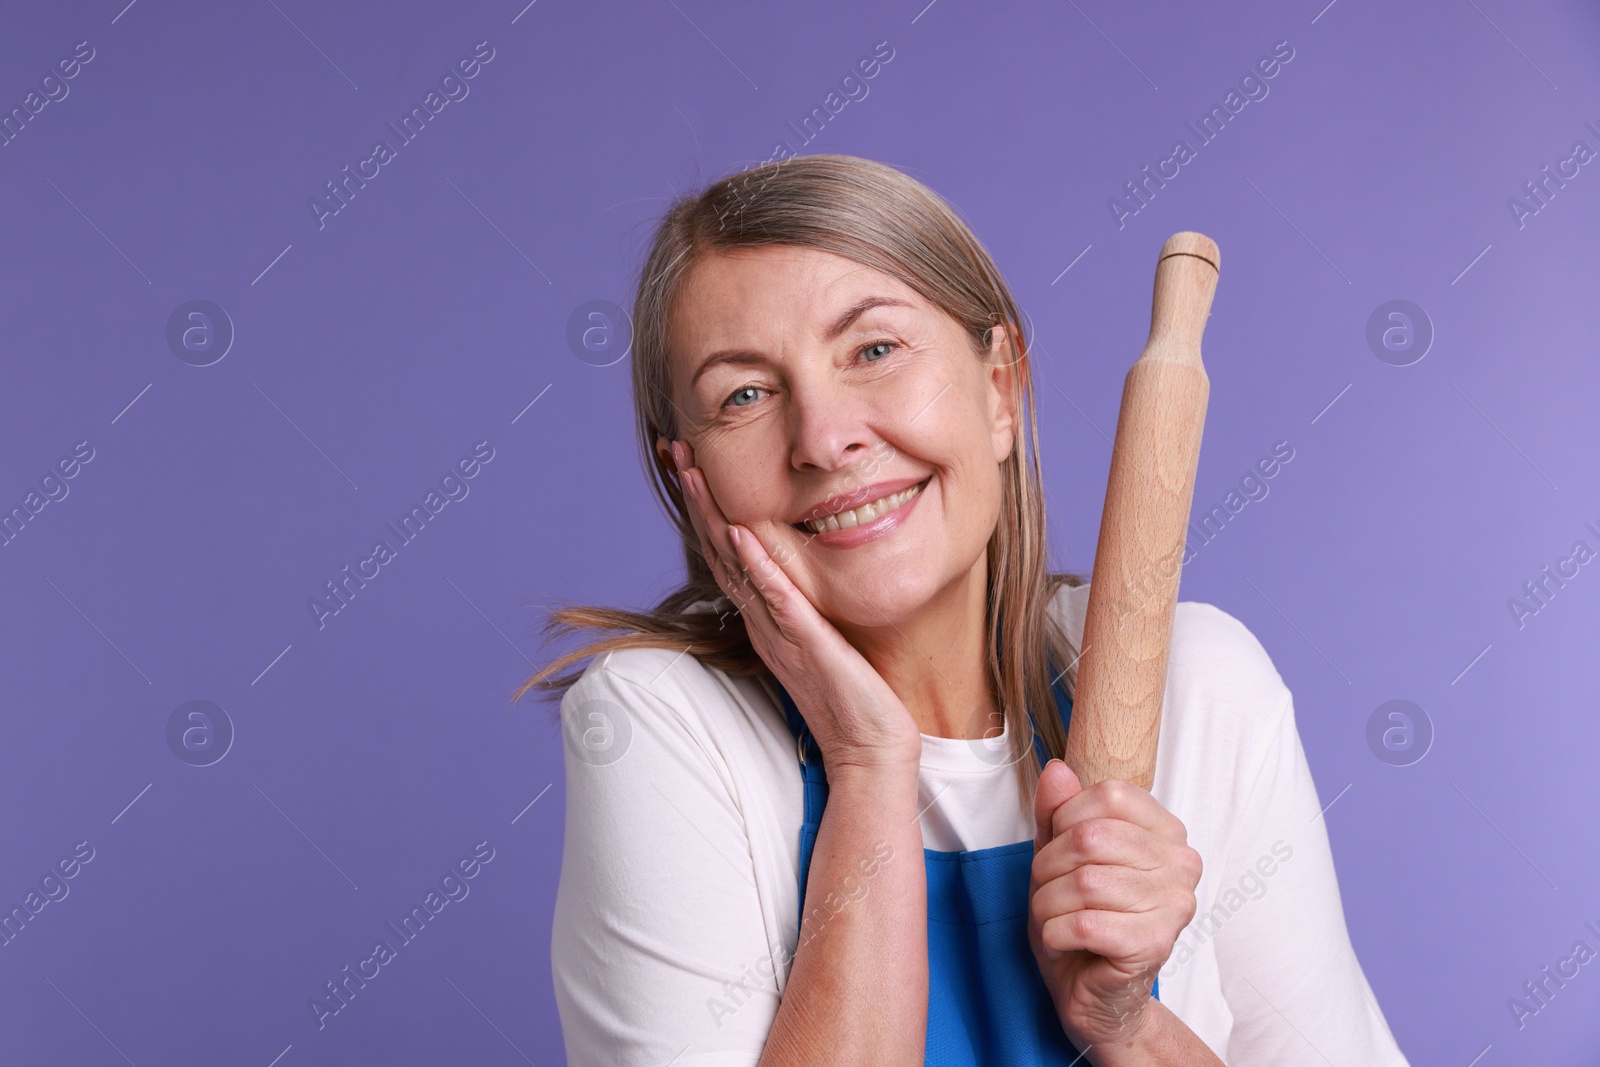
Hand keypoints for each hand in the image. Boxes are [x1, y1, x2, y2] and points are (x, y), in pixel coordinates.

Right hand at [669, 440, 921, 771]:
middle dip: (698, 498)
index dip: (707, 506)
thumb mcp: (824, 637)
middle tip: (679, 451)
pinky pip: (776, 597)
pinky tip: (741, 532)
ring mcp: (779, 632)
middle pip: (718, 548)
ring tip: (694, 474)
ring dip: (712, 516)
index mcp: (766, 617)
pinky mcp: (805, 643)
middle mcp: (763, 621)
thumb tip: (802, 569)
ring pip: (735, 565)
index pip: (727, 551)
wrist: (869, 747)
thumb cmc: (854, 695)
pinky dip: (757, 564)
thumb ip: (807, 604)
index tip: (693, 463)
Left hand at [1028, 759, 1201, 1047]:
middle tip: (1048, 892)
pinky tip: (1062, 942)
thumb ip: (1056, 813)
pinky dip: (1055, 933)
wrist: (1093, 993)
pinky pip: (1083, 923)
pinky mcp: (1155, 944)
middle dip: (1048, 866)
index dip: (1065, 819)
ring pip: (1084, 882)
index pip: (1108, 794)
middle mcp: (1181, 863)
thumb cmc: (1080, 920)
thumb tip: (1057, 771)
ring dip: (1048, 903)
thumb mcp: (1058, 857)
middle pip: (1090, 837)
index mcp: (1165, 831)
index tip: (1059, 848)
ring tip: (1053, 918)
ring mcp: (1174, 904)